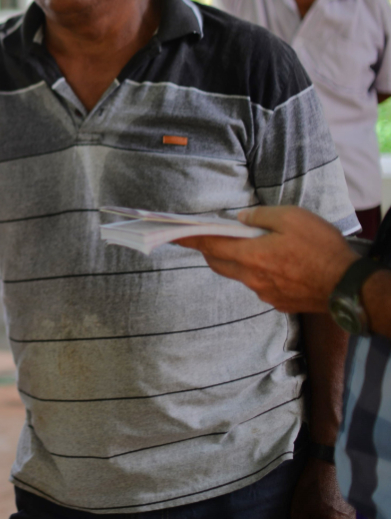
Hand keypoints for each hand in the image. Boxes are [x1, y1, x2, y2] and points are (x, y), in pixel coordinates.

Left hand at [175, 206, 355, 313]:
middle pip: (218, 263)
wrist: (347, 286)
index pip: (209, 246)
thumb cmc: (321, 248)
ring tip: (245, 246)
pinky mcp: (278, 302)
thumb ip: (261, 217)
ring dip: (234, 261)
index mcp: (251, 255)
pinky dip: (256, 273)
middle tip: (206, 237)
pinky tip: (273, 264)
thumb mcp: (292, 218)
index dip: (189, 240)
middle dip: (209, 250)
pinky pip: (258, 285)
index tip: (171, 235)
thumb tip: (240, 220)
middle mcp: (252, 277)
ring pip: (238, 275)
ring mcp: (264, 292)